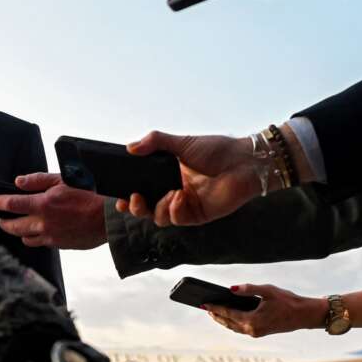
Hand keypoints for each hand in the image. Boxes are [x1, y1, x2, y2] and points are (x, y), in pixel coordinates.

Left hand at [0, 172, 106, 248]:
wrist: (108, 217)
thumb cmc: (89, 194)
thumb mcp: (63, 180)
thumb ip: (38, 180)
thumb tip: (18, 182)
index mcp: (43, 204)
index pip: (10, 204)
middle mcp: (44, 223)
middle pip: (13, 226)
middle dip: (3, 221)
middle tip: (1, 217)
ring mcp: (51, 236)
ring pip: (24, 238)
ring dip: (18, 231)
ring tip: (17, 224)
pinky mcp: (59, 245)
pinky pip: (39, 243)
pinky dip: (34, 237)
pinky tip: (37, 231)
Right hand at [116, 132, 259, 226]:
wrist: (244, 162)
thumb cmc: (216, 150)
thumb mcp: (181, 142)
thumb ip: (155, 142)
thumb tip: (130, 147)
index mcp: (167, 175)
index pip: (141, 188)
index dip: (127, 194)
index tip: (117, 195)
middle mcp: (173, 191)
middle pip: (146, 208)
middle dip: (135, 207)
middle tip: (133, 199)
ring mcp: (185, 205)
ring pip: (159, 217)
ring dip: (158, 208)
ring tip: (168, 194)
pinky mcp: (198, 215)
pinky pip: (178, 219)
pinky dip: (175, 209)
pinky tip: (180, 196)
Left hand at [203, 283, 326, 337]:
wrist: (304, 315)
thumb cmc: (287, 301)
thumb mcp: (267, 290)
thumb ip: (249, 289)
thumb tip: (231, 289)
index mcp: (252, 320)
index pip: (227, 314)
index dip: (214, 307)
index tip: (203, 303)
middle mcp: (252, 329)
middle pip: (228, 322)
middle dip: (216, 315)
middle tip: (204, 307)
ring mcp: (256, 333)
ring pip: (234, 327)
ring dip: (223, 320)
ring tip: (213, 311)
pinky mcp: (260, 332)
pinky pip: (241, 328)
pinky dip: (232, 322)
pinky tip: (229, 315)